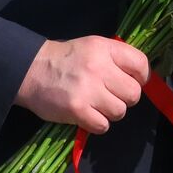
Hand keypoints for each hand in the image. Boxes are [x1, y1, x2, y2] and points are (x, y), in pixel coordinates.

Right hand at [15, 37, 148, 133]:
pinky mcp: (77, 110)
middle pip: (133, 93)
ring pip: (120, 111)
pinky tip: (88, 115)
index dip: (142, 77)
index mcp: (105, 49)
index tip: (134, 82)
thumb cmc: (67, 59)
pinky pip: (103, 125)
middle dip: (126, 98)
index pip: (141, 64)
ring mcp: (88, 90)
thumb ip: (117, 58)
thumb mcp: (93, 47)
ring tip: (97, 105)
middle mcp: (99, 68)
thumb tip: (141, 77)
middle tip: (111, 96)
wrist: (30, 71)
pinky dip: (98, 124)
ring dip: (111, 112)